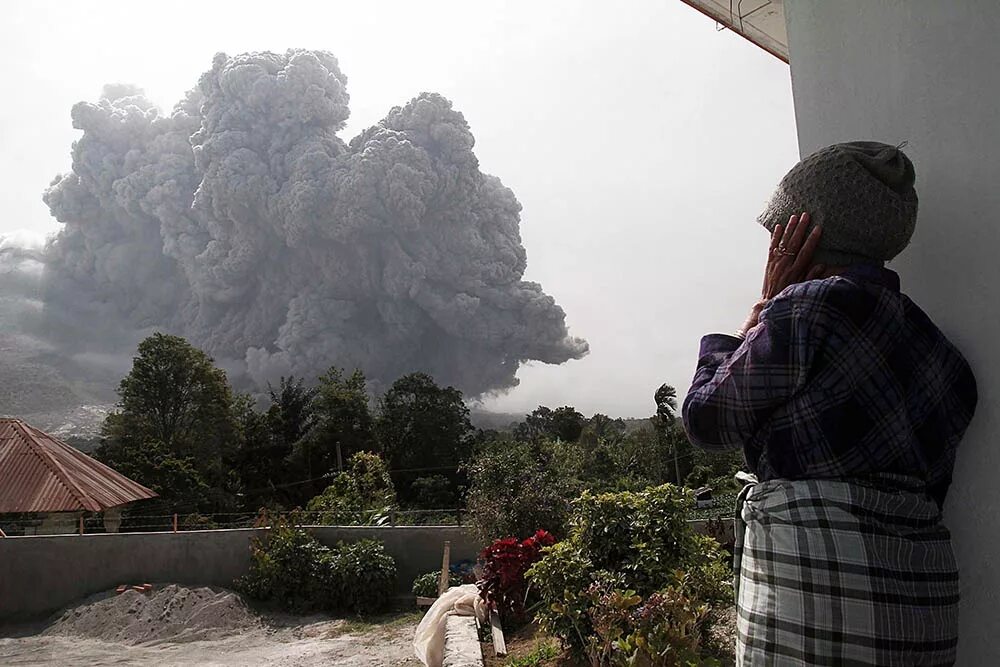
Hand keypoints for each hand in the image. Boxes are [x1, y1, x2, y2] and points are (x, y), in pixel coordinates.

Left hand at [737, 213, 823, 335]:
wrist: (769, 302)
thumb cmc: (789, 295)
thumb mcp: (802, 287)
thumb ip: (812, 276)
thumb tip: (822, 265)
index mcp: (796, 271)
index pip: (806, 251)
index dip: (812, 239)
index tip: (818, 228)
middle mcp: (785, 265)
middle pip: (794, 243)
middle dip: (801, 228)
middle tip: (806, 215)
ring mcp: (776, 262)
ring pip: (783, 242)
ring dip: (789, 228)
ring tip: (794, 216)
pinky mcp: (769, 262)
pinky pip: (772, 246)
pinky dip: (775, 236)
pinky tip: (778, 226)